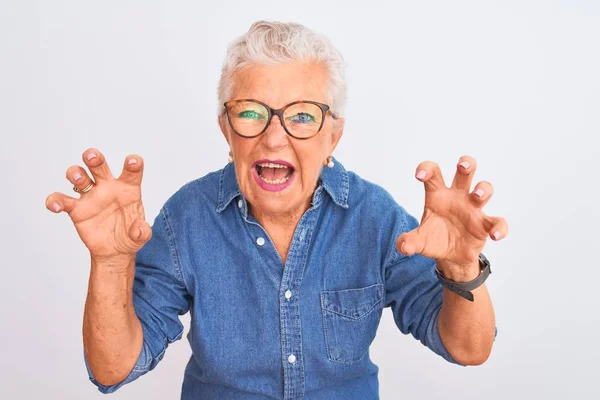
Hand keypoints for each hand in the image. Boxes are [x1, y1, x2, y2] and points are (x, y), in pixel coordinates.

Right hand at [45, 148, 151, 260]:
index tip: (133, 161)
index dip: (133, 164)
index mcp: (128, 188)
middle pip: (99, 166)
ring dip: (76, 173)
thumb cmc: (129, 236)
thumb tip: (138, 230)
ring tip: (79, 179)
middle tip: (92, 156)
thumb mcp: (141, 236)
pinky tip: (55, 206)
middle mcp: (108, 187)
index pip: (131, 172)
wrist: (114, 250)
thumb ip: (142, 232)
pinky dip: (55, 200)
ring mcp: (91, 196)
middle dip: (94, 158)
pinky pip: (62, 200)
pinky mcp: (77, 209)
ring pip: (79, 176)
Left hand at [396, 156, 507, 280]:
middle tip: (462, 166)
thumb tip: (403, 246)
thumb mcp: (419, 242)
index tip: (420, 175)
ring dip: (483, 189)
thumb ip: (409, 242)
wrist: (450, 257)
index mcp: (438, 195)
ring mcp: (473, 209)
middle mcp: (457, 197)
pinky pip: (497, 222)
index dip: (427, 169)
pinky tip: (495, 235)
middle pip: (464, 172)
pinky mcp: (485, 225)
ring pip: (484, 189)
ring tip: (477, 195)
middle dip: (466, 164)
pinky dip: (500, 227)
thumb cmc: (434, 240)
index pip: (433, 175)